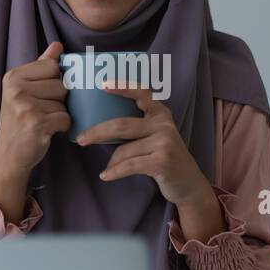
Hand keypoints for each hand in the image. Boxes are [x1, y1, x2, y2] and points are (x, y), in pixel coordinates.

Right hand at [0, 42, 70, 220]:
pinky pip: (66, 118)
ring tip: (42, 121)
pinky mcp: (36, 124)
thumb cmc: (19, 121)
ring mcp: (25, 106)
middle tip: (40, 112)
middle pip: (61, 84)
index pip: (52, 66)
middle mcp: (16, 89)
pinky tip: (46, 131)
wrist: (9, 155)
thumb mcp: (24, 91)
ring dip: (59, 114)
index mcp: (13, 77)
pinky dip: (61, 127)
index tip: (41, 95)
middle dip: (58, 100)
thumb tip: (57, 45)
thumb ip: (41, 67)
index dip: (54, 81)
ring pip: (65, 102)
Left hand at [77, 80, 213, 207]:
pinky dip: (115, 172)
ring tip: (108, 169)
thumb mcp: (156, 136)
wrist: (188, 183)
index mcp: (160, 113)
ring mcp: (165, 141)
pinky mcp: (163, 160)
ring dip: (112, 162)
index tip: (103, 85)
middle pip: (122, 125)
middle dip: (97, 132)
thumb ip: (138, 127)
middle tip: (81, 139)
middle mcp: (163, 124)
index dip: (122, 87)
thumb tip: (101, 128)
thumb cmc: (164, 158)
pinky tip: (106, 175)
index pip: (141, 93)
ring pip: (124, 149)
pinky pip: (129, 165)